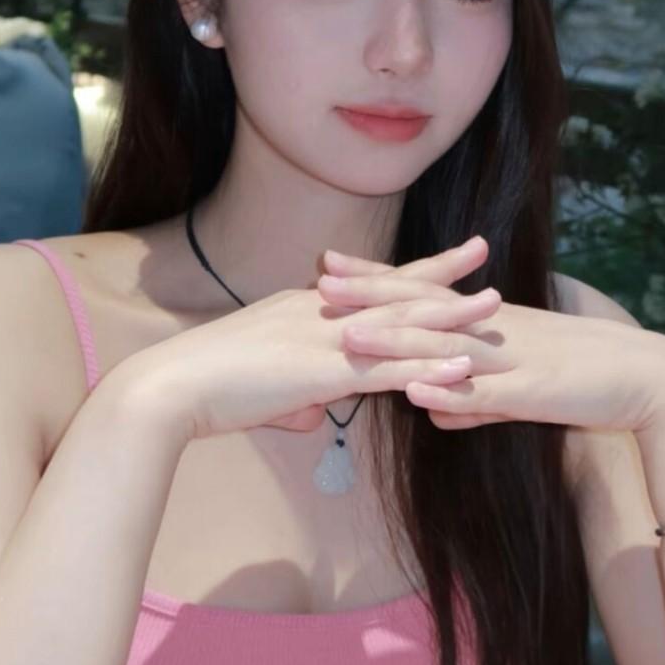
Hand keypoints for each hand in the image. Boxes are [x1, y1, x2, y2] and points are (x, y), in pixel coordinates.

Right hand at [134, 237, 502, 441]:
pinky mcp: (325, 371)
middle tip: (482, 249)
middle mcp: (317, 313)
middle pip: (391, 290)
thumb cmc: (203, 390)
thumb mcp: (261, 392)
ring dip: (450, 317)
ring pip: (400, 325)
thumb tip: (314, 414)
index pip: (366, 286)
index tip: (435, 255)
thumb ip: (296, 399)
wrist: (170, 389)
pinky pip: (389, 368)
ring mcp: (324, 339)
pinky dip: (430, 368)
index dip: (404, 271)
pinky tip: (463, 367)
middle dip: (441, 271)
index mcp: (302, 311)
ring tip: (493, 306)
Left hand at [319, 245, 664, 432]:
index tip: (330, 266)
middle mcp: (494, 330)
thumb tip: (432, 411)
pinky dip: (450, 392)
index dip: (376, 281)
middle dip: (371, 296)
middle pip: (423, 308)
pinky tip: (416, 394)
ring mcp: (511, 359)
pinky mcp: (533, 392)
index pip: (422, 292)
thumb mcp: (519, 388)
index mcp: (489, 322)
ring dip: (396, 341)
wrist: (647, 379)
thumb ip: (475, 398)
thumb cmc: (584, 378)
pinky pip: (485, 393)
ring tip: (349, 337)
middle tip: (321, 283)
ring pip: (444, 348)